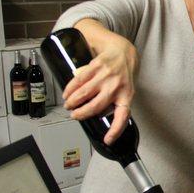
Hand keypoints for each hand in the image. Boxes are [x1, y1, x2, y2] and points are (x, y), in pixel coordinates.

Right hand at [63, 20, 137, 144]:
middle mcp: (116, 87)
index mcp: (126, 96)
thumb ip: (116, 103)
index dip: (115, 130)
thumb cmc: (124, 75)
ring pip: (84, 94)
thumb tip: (100, 118)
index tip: (107, 140)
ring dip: (73, 102)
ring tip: (68, 104)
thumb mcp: (126, 90)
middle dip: (81, 114)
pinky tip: (67, 93)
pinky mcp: (97, 66)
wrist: (124, 52)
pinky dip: (70, 89)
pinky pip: (79, 80)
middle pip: (95, 106)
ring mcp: (106, 76)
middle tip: (74, 115)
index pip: (123, 116)